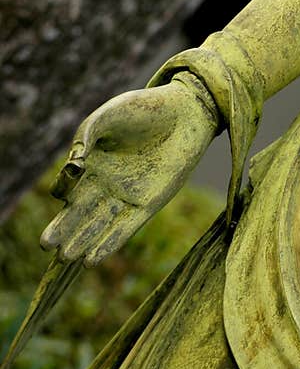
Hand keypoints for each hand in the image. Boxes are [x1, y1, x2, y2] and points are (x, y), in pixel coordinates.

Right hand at [40, 75, 217, 265]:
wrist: (186, 111)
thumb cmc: (145, 108)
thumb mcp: (109, 116)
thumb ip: (87, 135)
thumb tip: (73, 166)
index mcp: (92, 162)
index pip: (67, 188)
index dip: (62, 191)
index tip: (62, 192)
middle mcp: (106, 182)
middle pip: (78, 212)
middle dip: (62, 229)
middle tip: (45, 245)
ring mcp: (127, 194)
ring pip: (99, 224)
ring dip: (82, 241)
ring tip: (66, 257)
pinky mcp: (150, 203)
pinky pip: (125, 228)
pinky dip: (109, 244)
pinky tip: (91, 260)